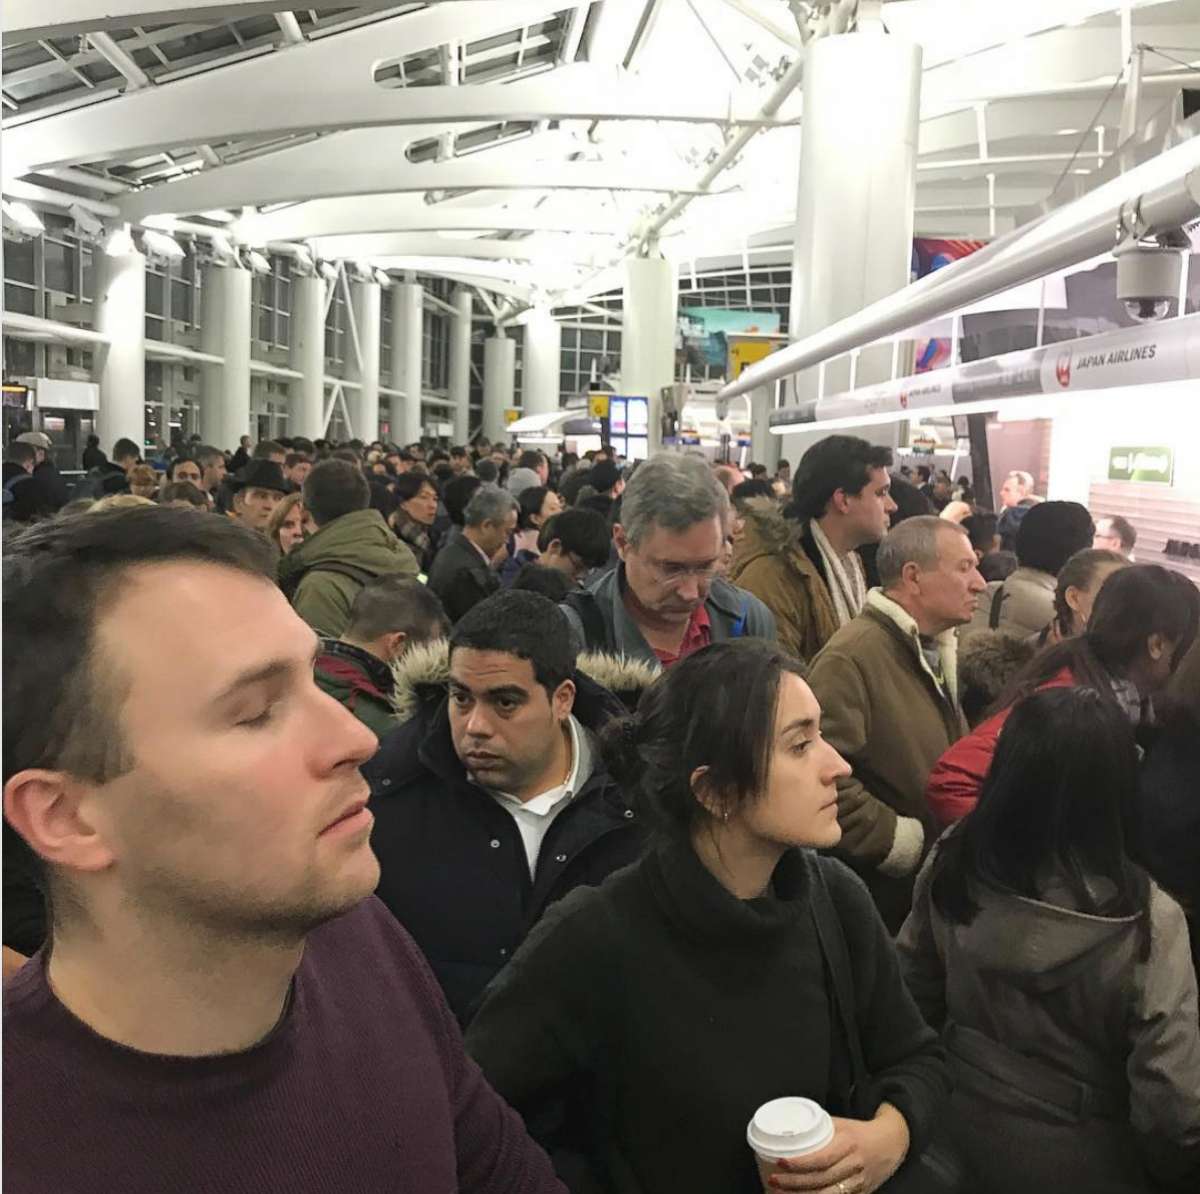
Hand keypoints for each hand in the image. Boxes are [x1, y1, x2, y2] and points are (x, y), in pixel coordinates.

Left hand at [765, 1105, 909, 1193]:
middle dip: (795, 1183)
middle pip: (822, 1179)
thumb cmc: (860, 1132)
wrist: (891, 1143)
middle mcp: (854, 1165)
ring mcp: (858, 1183)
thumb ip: (819, 1128)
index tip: (781, 1162)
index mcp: (848, 1143)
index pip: (822, 1157)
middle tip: (774, 1181)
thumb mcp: (841, 1124)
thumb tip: (791, 1129)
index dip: (800, 1163)